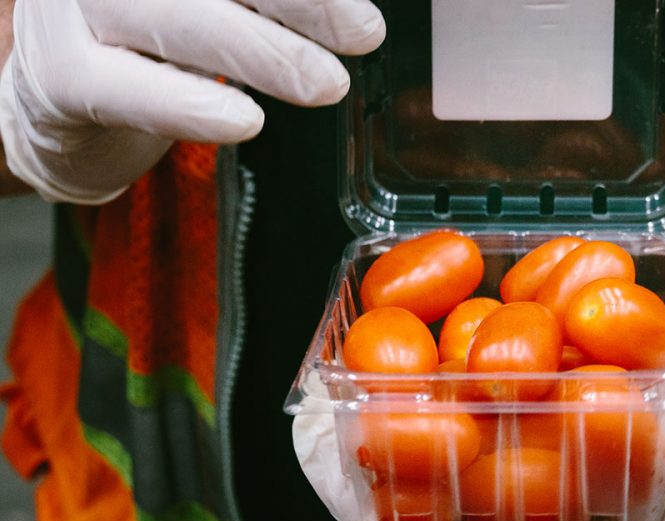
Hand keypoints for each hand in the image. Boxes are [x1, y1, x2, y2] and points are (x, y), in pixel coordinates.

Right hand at [0, 0, 383, 203]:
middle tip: (362, 31)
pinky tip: (244, 119)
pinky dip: (194, 107)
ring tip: (326, 84)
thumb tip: (346, 12)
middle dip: (300, 1)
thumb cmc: (149, 32)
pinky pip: (131, 90)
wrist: (55, 88)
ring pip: (175, 18)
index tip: (358, 4)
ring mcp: (71, 7)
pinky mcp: (61, 74)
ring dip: (265, 54)